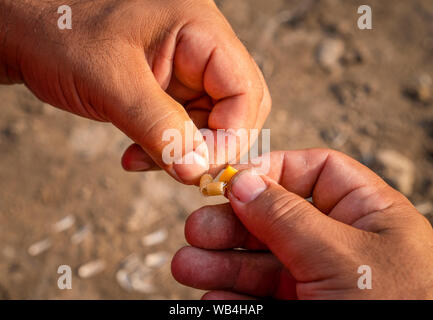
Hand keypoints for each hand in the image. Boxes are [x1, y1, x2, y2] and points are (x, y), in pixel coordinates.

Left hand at [0, 0, 270, 183]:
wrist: (24, 27)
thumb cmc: (60, 30)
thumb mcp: (111, 80)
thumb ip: (160, 126)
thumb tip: (197, 170)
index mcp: (201, 30)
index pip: (245, 90)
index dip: (233, 136)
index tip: (200, 169)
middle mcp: (201, 48)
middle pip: (237, 109)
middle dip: (212, 147)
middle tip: (181, 170)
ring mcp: (185, 70)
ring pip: (210, 124)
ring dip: (183, 153)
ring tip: (141, 159)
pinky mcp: (167, 88)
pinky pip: (183, 127)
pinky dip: (164, 148)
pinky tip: (135, 155)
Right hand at [172, 149, 432, 298]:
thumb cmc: (400, 308)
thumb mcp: (342, 255)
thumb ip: (288, 215)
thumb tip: (243, 180)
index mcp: (365, 212)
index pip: (314, 171)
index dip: (271, 170)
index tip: (231, 181)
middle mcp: (339, 241)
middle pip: (274, 217)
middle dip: (232, 222)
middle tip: (196, 228)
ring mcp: (320, 279)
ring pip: (261, 260)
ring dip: (221, 262)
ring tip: (186, 264)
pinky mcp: (304, 310)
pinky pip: (262, 296)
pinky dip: (234, 296)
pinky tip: (214, 296)